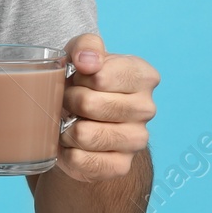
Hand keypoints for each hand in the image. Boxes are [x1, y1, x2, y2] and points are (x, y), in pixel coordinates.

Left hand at [57, 33, 157, 182]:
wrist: (83, 116)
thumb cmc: (84, 78)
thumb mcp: (82, 52)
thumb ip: (86, 46)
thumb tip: (87, 61)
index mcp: (143, 76)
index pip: (99, 76)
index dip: (78, 77)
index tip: (79, 77)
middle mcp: (146, 109)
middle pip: (89, 105)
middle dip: (68, 100)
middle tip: (68, 100)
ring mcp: (137, 140)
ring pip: (84, 135)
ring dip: (65, 127)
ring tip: (69, 120)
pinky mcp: (121, 166)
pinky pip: (81, 161)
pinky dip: (66, 153)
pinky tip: (71, 143)